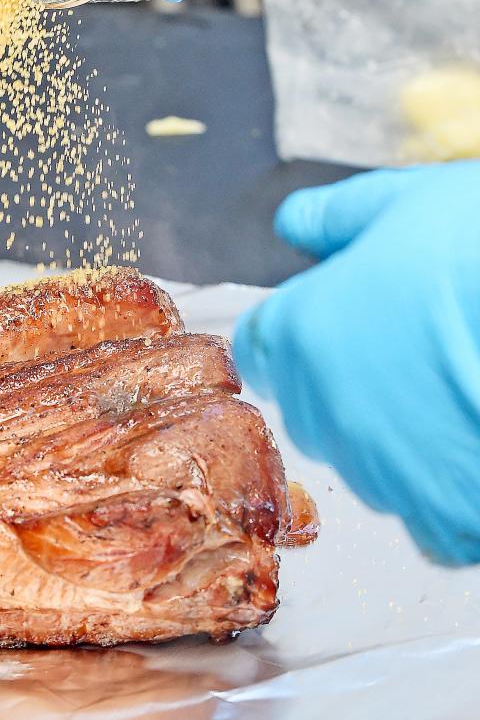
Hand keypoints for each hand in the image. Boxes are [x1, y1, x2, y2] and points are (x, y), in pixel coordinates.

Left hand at [233, 164, 479, 564]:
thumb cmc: (473, 251)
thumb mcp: (397, 203)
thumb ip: (329, 218)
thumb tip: (295, 224)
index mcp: (297, 334)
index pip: (260, 348)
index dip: (299, 331)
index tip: (338, 322)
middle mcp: (323, 410)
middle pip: (308, 405)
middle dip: (342, 382)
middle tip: (404, 350)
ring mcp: (379, 470)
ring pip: (363, 459)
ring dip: (390, 435)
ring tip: (447, 390)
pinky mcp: (438, 516)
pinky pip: (421, 513)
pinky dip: (439, 487)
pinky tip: (465, 440)